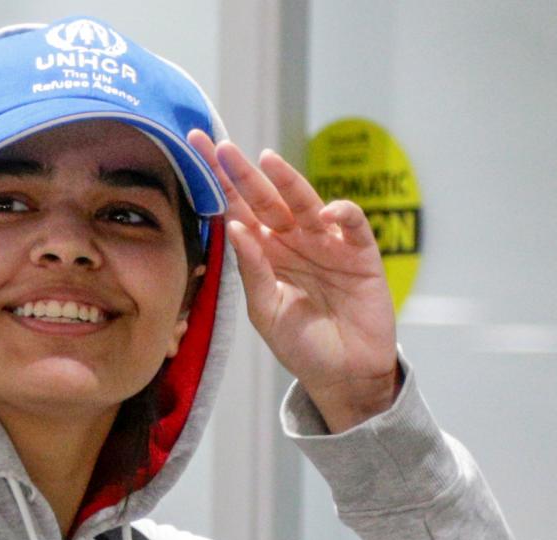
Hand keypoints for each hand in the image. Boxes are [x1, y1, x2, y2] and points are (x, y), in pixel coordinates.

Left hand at [188, 130, 399, 432]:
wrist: (344, 376)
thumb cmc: (302, 346)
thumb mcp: (267, 310)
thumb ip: (252, 270)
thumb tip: (234, 226)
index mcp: (265, 253)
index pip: (238, 210)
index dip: (219, 182)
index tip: (196, 151)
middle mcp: (293, 241)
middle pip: (266, 199)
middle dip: (243, 173)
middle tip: (221, 146)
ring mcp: (327, 244)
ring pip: (306, 203)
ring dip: (288, 181)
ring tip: (267, 161)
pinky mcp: (360, 254)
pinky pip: (351, 225)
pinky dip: (341, 214)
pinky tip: (325, 213)